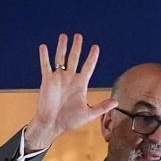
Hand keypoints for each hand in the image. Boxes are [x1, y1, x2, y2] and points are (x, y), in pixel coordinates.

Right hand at [25, 34, 117, 150]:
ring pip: (61, 58)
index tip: (95, 47)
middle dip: (77, 47)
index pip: (88, 66)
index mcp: (81, 84)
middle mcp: (70, 78)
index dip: (92, 57)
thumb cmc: (70, 121)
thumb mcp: (89, 114)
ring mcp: (58, 78)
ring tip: (64, 36)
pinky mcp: (47, 81)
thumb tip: (116, 102)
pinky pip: (46, 66)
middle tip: (79, 36)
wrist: (52, 124)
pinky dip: (44, 56)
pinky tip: (44, 47)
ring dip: (62, 47)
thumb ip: (102, 107)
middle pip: (75, 58)